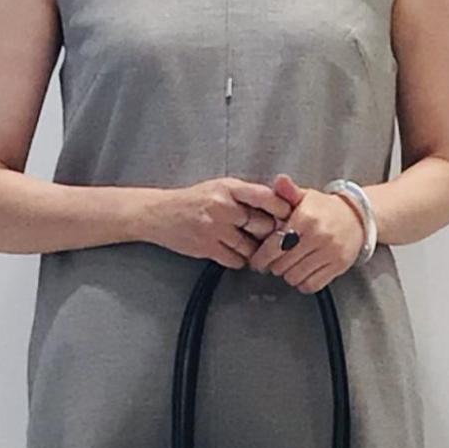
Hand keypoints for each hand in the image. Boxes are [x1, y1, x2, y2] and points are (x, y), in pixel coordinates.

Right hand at [148, 176, 294, 267]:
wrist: (159, 213)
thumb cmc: (194, 200)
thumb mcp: (220, 187)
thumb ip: (246, 195)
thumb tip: (279, 206)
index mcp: (229, 187)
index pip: (266, 197)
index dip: (282, 209)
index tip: (289, 217)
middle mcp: (222, 206)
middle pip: (262, 225)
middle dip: (270, 234)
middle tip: (273, 239)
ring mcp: (214, 227)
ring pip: (251, 247)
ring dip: (255, 251)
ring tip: (252, 247)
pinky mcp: (206, 247)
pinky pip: (236, 260)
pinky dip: (239, 259)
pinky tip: (235, 252)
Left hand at [244, 172, 365, 291]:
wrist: (357, 217)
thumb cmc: (324, 208)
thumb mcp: (305, 196)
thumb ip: (288, 191)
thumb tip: (279, 180)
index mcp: (306, 218)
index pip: (275, 245)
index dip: (261, 257)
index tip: (256, 262)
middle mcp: (319, 236)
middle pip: (282, 264)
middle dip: (273, 266)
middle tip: (272, 263)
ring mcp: (330, 252)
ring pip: (295, 277)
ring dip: (287, 275)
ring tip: (287, 266)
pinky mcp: (339, 265)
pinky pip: (312, 284)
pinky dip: (303, 283)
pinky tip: (302, 273)